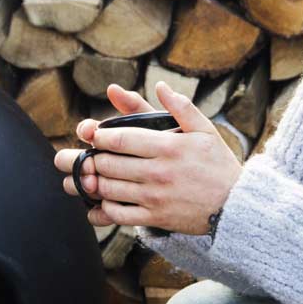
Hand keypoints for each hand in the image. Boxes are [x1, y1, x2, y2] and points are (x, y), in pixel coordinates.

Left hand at [54, 82, 241, 234]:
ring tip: (74, 179)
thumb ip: (180, 107)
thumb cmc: (218, 164)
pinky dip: (103, 211)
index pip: (120, 139)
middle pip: (108, 164)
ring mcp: (156, 196)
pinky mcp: (156, 217)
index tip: (89, 134)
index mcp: (168, 146)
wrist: (236, 205)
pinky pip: (121, 215)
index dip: (98, 136)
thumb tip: (160, 85)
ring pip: (110, 189)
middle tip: (66, 157)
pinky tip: (95, 206)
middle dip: (83, 160)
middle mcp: (158, 172)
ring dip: (88, 184)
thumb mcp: (205, 130)